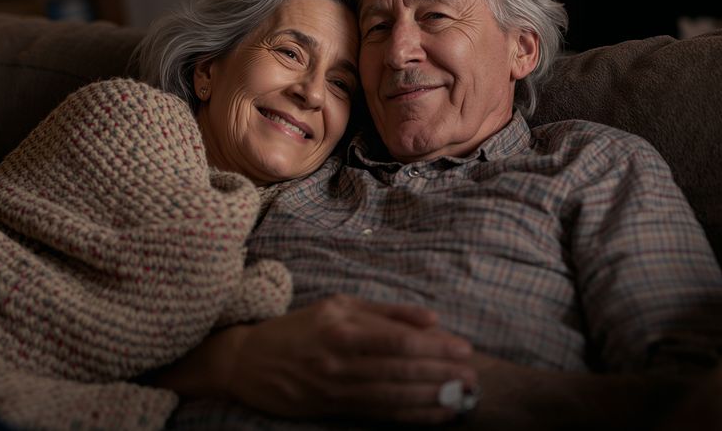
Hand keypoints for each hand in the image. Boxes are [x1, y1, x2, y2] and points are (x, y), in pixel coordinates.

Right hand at [223, 294, 476, 424]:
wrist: (248, 362)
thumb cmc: (300, 328)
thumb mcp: (339, 305)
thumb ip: (386, 312)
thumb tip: (432, 318)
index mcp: (341, 328)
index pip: (396, 340)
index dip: (434, 346)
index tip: (463, 347)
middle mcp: (339, 361)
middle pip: (400, 370)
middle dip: (442, 373)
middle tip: (473, 374)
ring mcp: (337, 388)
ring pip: (395, 396)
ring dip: (433, 397)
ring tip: (463, 395)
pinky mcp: (335, 409)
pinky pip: (382, 414)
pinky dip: (413, 415)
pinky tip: (437, 413)